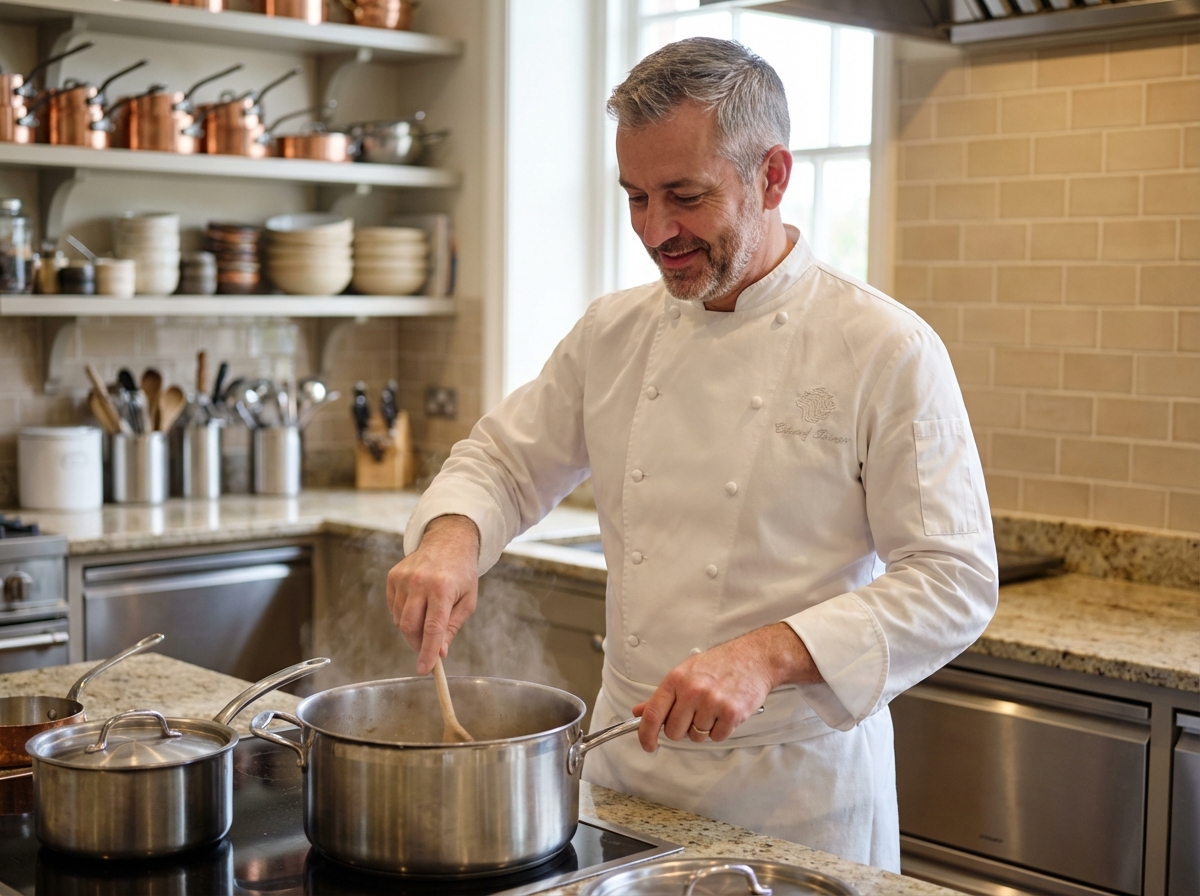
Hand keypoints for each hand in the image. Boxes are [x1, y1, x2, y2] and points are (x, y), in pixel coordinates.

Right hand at [386, 514, 480, 674]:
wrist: (447, 542)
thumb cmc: (461, 574)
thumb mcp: (467, 601)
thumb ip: (452, 627)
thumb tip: (440, 652)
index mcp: (443, 588)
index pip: (433, 628)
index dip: (428, 651)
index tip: (424, 669)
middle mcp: (420, 582)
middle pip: (410, 627)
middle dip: (418, 643)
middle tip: (428, 647)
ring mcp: (403, 578)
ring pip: (400, 619)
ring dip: (411, 628)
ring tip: (426, 617)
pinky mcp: (393, 576)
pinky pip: (393, 608)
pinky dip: (403, 614)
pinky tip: (417, 604)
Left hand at [632, 623, 821, 751]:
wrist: (754, 658)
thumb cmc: (719, 664)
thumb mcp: (685, 673)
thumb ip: (661, 696)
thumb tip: (639, 712)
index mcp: (676, 680)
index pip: (653, 714)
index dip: (646, 735)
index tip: (648, 745)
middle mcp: (692, 691)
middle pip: (674, 732)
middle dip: (682, 729)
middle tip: (693, 715)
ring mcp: (712, 703)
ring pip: (696, 736)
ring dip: (703, 729)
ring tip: (713, 709)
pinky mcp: (731, 714)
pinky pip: (716, 737)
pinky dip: (720, 730)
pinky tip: (724, 713)